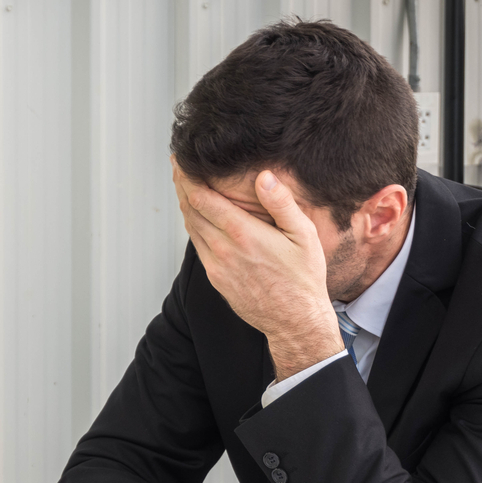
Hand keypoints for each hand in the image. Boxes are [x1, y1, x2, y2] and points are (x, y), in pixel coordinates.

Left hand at [173, 164, 342, 380]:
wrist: (295, 321)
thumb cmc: (303, 279)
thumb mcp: (303, 235)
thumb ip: (282, 204)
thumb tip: (264, 177)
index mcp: (242, 234)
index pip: (201, 199)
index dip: (187, 177)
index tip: (181, 161)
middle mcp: (223, 250)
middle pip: (190, 210)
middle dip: (181, 186)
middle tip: (178, 167)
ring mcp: (216, 266)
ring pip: (191, 228)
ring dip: (185, 205)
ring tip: (184, 187)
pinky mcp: (216, 278)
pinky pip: (198, 246)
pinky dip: (193, 226)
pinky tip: (198, 217)